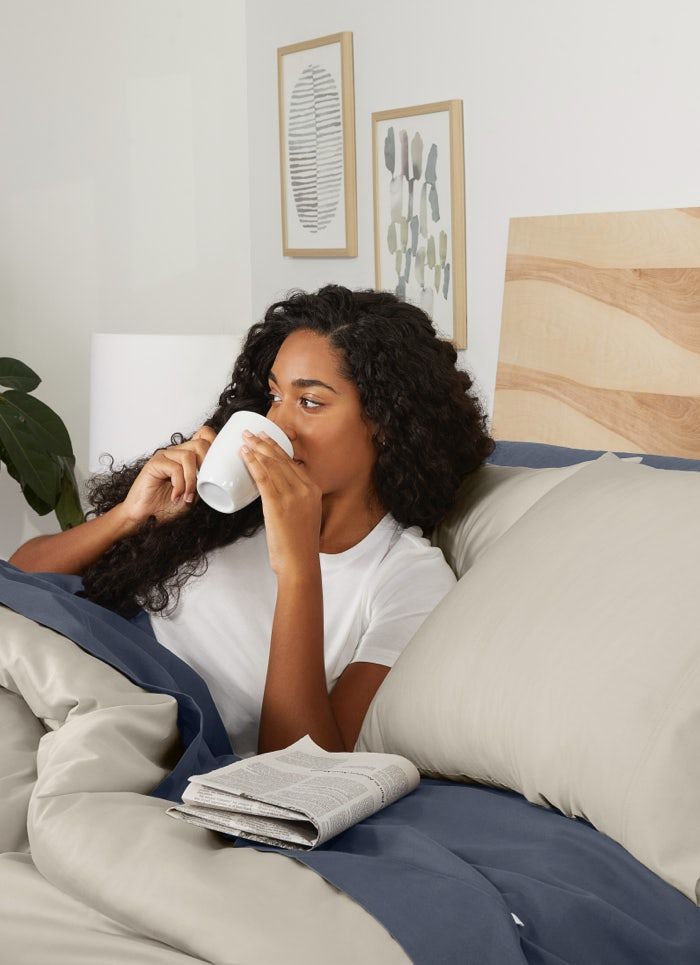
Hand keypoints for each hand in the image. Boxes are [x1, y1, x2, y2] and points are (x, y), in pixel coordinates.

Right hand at [120, 426, 216, 526]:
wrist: (146, 516)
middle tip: (201, 486)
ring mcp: (166, 455)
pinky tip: (176, 495)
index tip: (217, 467)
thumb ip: (205, 480)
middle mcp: (178, 452)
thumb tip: (220, 474)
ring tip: (187, 496)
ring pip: (189, 456)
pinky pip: (175, 467)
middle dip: (206, 467)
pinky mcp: (155, 463)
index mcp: (189, 455)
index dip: (215, 446)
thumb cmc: (168, 505)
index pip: (205, 435)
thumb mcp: (195, 493)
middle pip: (201, 444)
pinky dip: (179, 484)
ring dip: (192, 480)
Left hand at [240, 430, 321, 576]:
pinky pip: (264, 478)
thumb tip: (276, 493)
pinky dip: (253, 463)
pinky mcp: (278, 504)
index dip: (276, 447)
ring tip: (244, 440)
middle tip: (250, 433)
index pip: (292, 462)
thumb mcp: (304, 516)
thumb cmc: (298, 544)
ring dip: (256, 449)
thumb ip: (296, 501)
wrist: (300, 562)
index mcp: (313, 490)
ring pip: (271, 465)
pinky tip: (244, 455)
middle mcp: (305, 489)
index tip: (265, 438)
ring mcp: (293, 496)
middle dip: (264, 443)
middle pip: (281, 459)